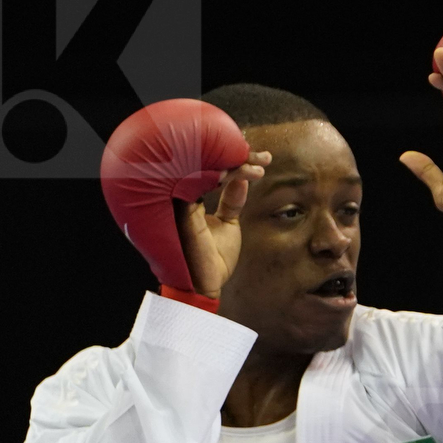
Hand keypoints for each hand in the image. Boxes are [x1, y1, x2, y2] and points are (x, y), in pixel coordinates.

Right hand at [174, 151, 270, 294]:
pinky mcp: (181, 211)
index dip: (234, 161)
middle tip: (263, 157)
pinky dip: (220, 176)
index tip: (260, 159)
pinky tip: (240, 173)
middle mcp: (180, 196)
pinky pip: (198, 183)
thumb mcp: (228, 224)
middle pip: (205, 163)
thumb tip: (242, 178)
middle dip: (237, 156)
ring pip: (203, 169)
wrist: (206, 285)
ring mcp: (178, 202)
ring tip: (257, 165)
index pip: (209, 169)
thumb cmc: (213, 258)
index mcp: (188, 198)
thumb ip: (232, 202)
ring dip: (232, 164)